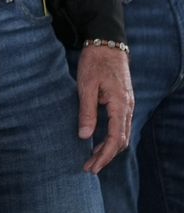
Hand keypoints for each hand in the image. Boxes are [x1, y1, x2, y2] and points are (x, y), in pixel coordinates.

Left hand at [77, 44, 133, 172]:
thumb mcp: (86, 86)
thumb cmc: (95, 62)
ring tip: (92, 159)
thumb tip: (85, 136)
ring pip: (122, 135)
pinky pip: (120, 126)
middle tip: (89, 168)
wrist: (108, 43)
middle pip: (121, 141)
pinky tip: (98, 141)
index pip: (116, 139)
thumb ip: (87, 111)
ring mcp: (127, 105)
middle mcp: (128, 108)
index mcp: (120, 106)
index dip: (104, 155)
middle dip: (106, 157)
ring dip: (109, 149)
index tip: (91, 167)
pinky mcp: (123, 102)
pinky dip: (111, 138)